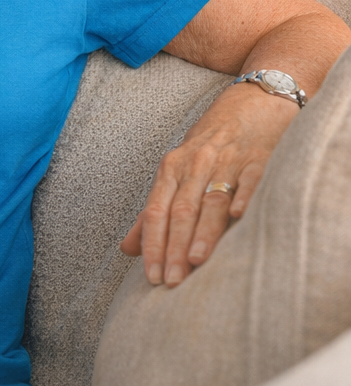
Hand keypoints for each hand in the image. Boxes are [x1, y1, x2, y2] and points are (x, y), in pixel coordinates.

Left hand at [121, 85, 296, 285]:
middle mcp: (195, 164)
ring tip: (197, 261)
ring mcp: (227, 161)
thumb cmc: (210, 146)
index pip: (156, 210)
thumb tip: (126, 249)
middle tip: (171, 281)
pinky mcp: (259, 159)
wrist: (251, 104)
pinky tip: (239, 216)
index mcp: (171, 169)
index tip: (151, 277)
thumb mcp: (177, 171)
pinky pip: (251, 179)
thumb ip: (154, 212)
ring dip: (203, 232)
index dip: (152, 244)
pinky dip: (244, 196)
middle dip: (174, 247)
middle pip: (180, 210)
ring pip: (211, 200)